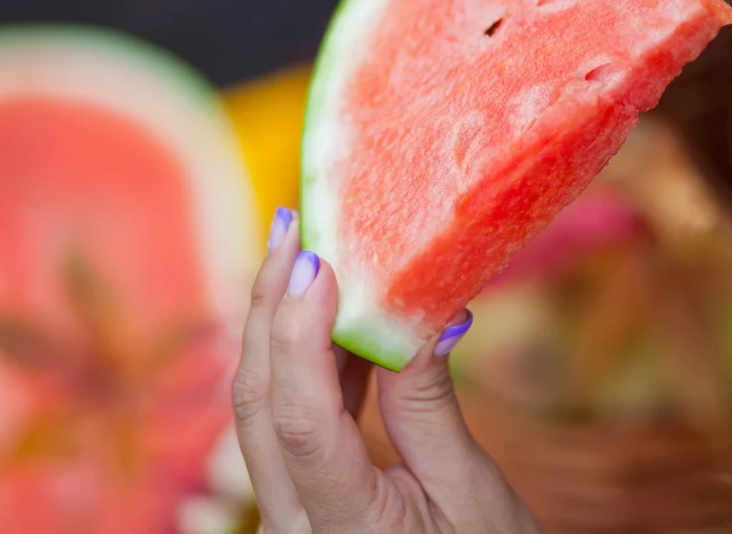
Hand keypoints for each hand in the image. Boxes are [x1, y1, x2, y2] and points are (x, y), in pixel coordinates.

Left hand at [233, 207, 540, 533]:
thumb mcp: (473, 496)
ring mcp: (287, 520)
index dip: (301, 332)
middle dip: (269, 307)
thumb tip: (416, 308)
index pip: (302, 420)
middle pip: (258, 405)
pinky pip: (287, 425)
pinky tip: (330, 314)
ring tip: (307, 251)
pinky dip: (307, 363)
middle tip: (294, 227)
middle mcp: (294, 528)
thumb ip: (429, 404)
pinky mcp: (298, 506)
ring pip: (262, 411)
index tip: (318, 258)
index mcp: (345, 530)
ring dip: (281, 325)